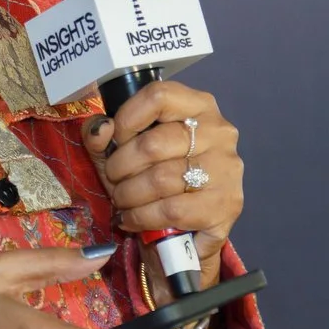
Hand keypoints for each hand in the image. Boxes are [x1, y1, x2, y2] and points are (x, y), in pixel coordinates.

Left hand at [81, 80, 244, 270]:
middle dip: (120, 168)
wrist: (184, 232)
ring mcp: (225, 168)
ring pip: (160, 179)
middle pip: (153, 144)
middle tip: (114, 181)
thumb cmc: (153, 180)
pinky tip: (133, 219)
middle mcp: (219, 132)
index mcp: (198, 106)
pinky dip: (142, 217)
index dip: (126, 120)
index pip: (158, 96)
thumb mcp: (122, 151)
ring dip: (128, 196)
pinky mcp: (226, 205)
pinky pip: (171, 209)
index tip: (114, 142)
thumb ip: (102, 134)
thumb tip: (102, 129)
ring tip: (122, 201)